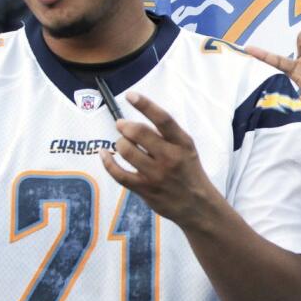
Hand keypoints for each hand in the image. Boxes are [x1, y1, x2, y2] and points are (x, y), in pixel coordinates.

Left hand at [99, 93, 217, 224]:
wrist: (197, 205)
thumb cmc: (188, 172)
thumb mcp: (186, 149)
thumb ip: (167, 135)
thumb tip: (137, 122)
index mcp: (182, 143)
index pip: (163, 119)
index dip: (145, 105)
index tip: (130, 95)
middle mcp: (170, 157)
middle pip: (139, 133)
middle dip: (125, 126)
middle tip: (121, 125)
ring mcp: (156, 174)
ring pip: (127, 151)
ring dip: (119, 143)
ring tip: (121, 143)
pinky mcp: (145, 189)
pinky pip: (119, 173)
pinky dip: (108, 162)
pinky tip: (104, 154)